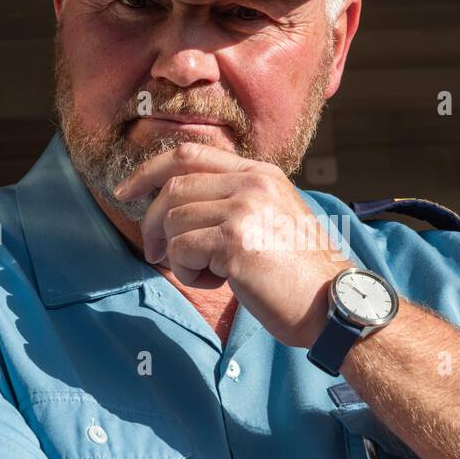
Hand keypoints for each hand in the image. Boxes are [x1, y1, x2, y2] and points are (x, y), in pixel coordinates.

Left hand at [113, 141, 348, 346]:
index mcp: (261, 174)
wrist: (335, 304)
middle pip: (173, 187)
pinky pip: (182, 250)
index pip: (190, 154)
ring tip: (209, 273)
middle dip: (152, 223)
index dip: (149, 171)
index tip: (125, 191)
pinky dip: (188, 272)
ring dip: (178, 255)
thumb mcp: (273, 219)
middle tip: (155, 253)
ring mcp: (244, 209)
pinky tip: (218, 282)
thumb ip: (235, 203)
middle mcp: (252, 183)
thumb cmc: (302, 273)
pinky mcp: (235, 241)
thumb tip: (177, 210)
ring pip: (174, 221)